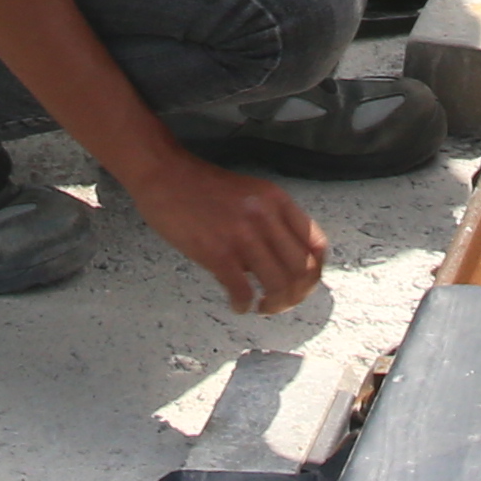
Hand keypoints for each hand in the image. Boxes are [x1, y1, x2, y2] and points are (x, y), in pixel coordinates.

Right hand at [120, 148, 327, 311]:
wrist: (164, 175)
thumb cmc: (202, 187)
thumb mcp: (249, 194)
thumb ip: (270, 221)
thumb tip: (281, 260)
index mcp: (276, 200)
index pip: (316, 243)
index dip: (315, 272)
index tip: (303, 284)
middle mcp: (265, 216)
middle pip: (302, 269)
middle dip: (296, 295)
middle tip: (281, 302)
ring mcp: (242, 234)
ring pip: (279, 285)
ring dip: (274, 305)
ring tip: (261, 306)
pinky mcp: (217, 251)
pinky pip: (243, 291)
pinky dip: (244, 305)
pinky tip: (238, 305)